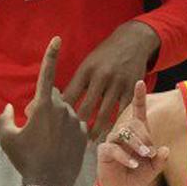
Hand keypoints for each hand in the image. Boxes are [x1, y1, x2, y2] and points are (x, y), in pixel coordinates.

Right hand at [0, 37, 87, 185]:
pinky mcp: (82, 133)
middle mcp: (62, 109)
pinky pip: (72, 125)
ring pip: (63, 112)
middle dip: (43, 106)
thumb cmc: (26, 160)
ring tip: (46, 143)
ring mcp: (75, 121)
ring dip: (55, 120)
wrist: (49, 184)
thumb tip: (10, 107)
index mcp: (43, 106)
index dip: (51, 55)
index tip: (57, 39)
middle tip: (33, 128)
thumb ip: (5, 118)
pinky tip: (58, 148)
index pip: (47, 74)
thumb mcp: (7, 139)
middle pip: (51, 98)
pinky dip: (65, 131)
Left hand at [63, 21, 159, 140]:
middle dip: (77, 126)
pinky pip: (122, 112)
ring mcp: (119, 83)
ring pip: (104, 114)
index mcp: (86, 70)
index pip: (70, 95)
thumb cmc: (104, 57)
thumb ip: (74, 85)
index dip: (61, 112)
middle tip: (69, 143)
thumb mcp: (87, 65)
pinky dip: (115, 125)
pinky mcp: (132, 89)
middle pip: (86, 107)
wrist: (133, 41)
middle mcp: (102, 76)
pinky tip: (108, 136)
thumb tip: (55, 102)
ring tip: (87, 143)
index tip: (53, 128)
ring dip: (95, 130)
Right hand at [97, 81, 167, 185]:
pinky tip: (132, 164)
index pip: (138, 111)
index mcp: (138, 132)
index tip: (139, 82)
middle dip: (144, 136)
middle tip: (150, 152)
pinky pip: (113, 148)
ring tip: (143, 157)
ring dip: (136, 144)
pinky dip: (125, 156)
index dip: (138, 96)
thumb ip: (161, 159)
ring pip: (123, 133)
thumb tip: (165, 150)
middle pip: (133, 123)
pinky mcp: (104, 151)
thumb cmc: (137, 174)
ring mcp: (113, 141)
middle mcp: (124, 133)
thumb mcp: (154, 168)